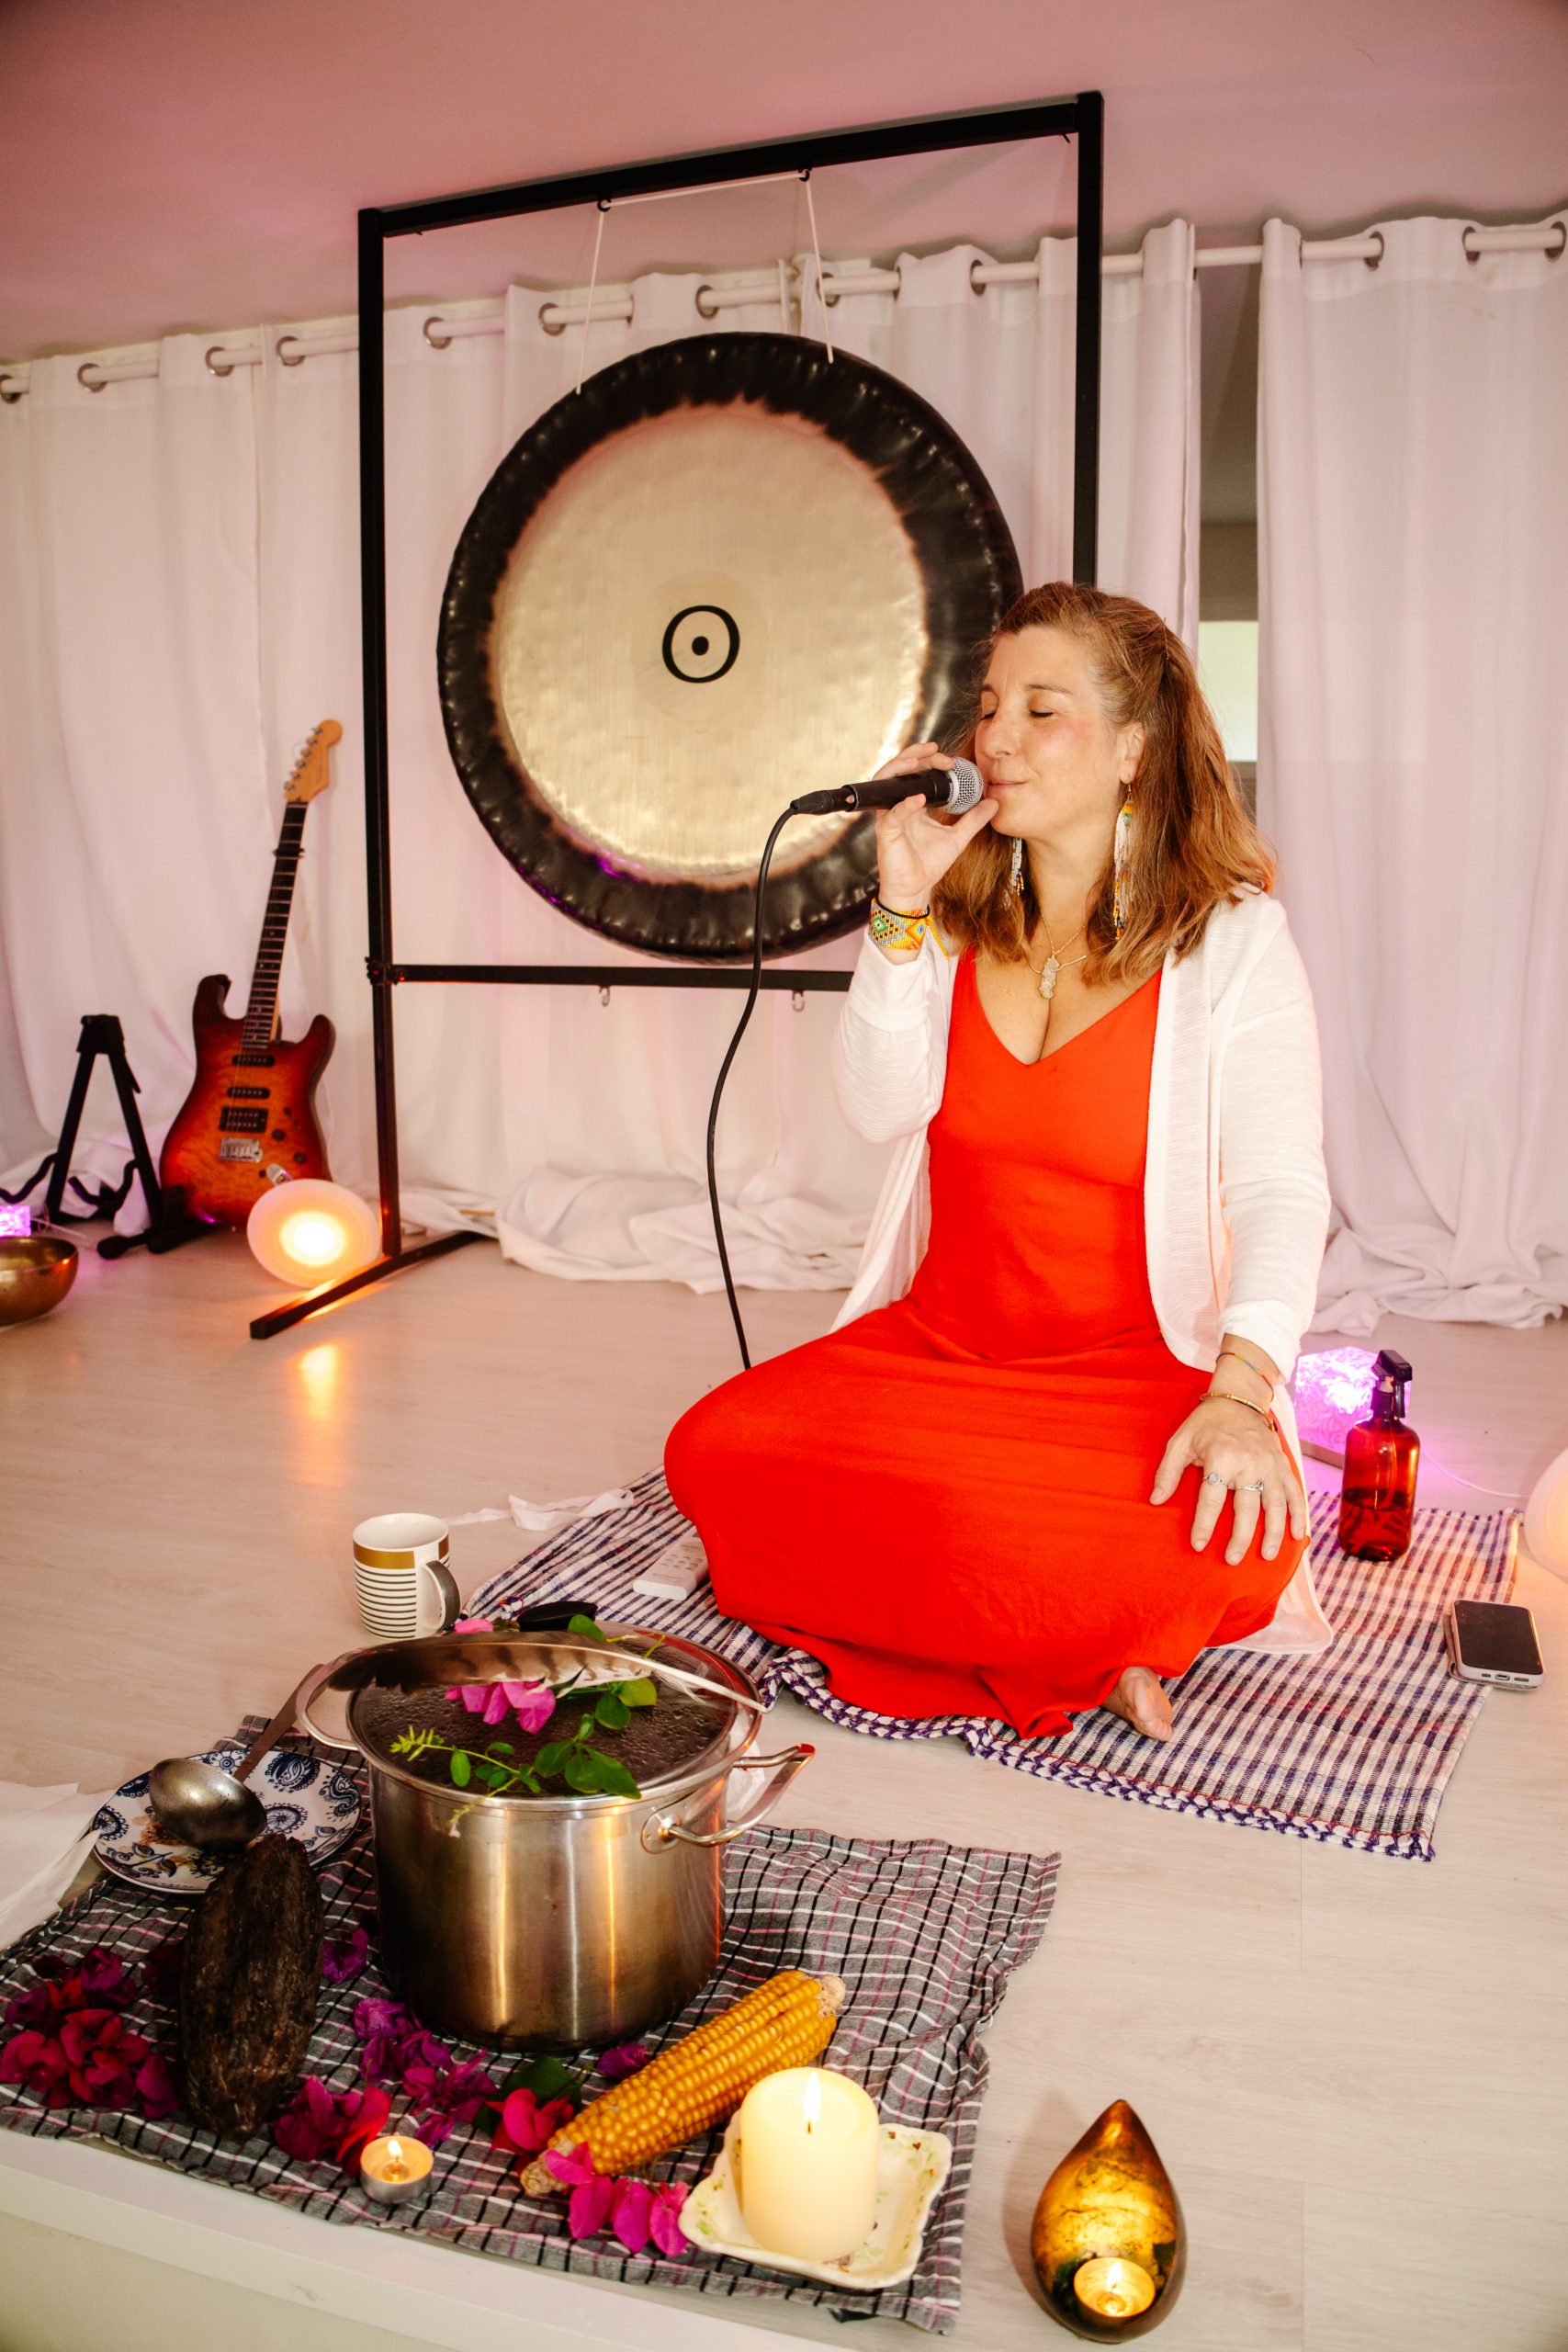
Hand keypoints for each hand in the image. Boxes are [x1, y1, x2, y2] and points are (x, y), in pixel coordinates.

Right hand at [870, 743, 997, 916]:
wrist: (915, 889)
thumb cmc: (930, 864)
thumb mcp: (958, 837)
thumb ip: (974, 819)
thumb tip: (994, 802)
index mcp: (913, 804)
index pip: (917, 772)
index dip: (930, 760)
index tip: (951, 761)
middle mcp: (899, 805)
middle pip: (900, 769)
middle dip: (917, 755)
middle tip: (938, 753)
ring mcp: (890, 817)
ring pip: (885, 782)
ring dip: (900, 767)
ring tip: (918, 761)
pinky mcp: (886, 832)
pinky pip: (892, 814)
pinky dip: (904, 804)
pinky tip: (919, 799)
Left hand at [1150, 1399, 1304, 1564]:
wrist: (1238, 1398)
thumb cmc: (1205, 1423)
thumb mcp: (1180, 1442)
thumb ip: (1168, 1472)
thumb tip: (1155, 1500)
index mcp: (1221, 1458)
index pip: (1211, 1500)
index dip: (1203, 1525)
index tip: (1198, 1546)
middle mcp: (1248, 1463)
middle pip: (1246, 1508)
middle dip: (1240, 1537)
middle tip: (1231, 1560)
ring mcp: (1269, 1465)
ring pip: (1275, 1505)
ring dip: (1272, 1532)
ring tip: (1266, 1555)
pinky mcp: (1282, 1465)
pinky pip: (1294, 1493)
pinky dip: (1297, 1515)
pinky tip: (1295, 1535)